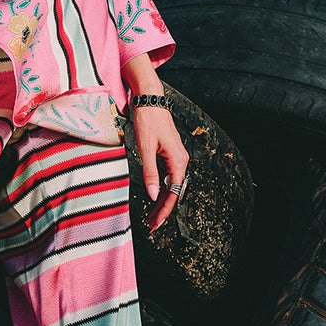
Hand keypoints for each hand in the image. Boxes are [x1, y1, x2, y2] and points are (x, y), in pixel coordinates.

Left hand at [131, 101, 189, 232]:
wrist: (150, 99)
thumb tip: (152, 195)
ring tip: (151, 215)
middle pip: (174, 191)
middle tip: (151, 225)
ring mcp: (176, 156)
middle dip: (163, 209)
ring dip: (162, 200)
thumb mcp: (145, 148)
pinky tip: (155, 196)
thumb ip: (150, 172)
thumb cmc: (148, 120)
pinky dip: (162, 188)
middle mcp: (181, 159)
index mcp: (177, 160)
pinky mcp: (170, 153)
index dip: (165, 210)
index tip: (156, 223)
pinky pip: (169, 176)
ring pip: (171, 185)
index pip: (174, 192)